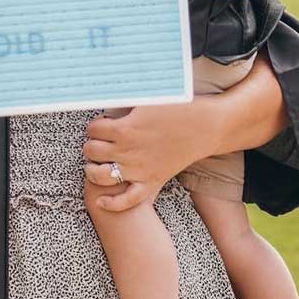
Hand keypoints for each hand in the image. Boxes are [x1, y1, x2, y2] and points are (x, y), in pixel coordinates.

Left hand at [82, 100, 214, 211]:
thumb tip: (106, 95)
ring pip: (100, 176)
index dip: (95, 125)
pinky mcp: (152, 182)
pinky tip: (101, 200)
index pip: (93, 129)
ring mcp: (139, 170)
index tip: (102, 124)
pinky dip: (111, 204)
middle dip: (92, 144)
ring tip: (96, 163)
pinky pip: (127, 201)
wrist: (206, 126)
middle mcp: (127, 151)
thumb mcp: (147, 98)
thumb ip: (125, 101)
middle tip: (101, 141)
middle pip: (91, 151)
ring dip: (92, 170)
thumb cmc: (178, 108)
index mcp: (125, 128)